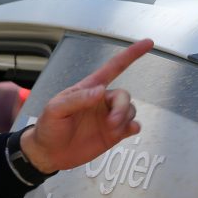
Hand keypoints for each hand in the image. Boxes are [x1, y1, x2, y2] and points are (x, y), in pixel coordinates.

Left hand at [19, 39, 152, 172]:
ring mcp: (108, 117)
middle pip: (124, 95)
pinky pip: (131, 126)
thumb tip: (100, 91)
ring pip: (130, 110)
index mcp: (88, 89)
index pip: (113, 67)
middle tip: (111, 122)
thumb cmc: (49, 126)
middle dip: (121, 107)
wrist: (49, 153)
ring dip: (125, 118)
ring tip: (111, 129)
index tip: (148, 43)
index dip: (130, 55)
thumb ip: (77, 99)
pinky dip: (134, 127)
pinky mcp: (113, 134)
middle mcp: (101, 101)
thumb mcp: (56, 109)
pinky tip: (129, 130)